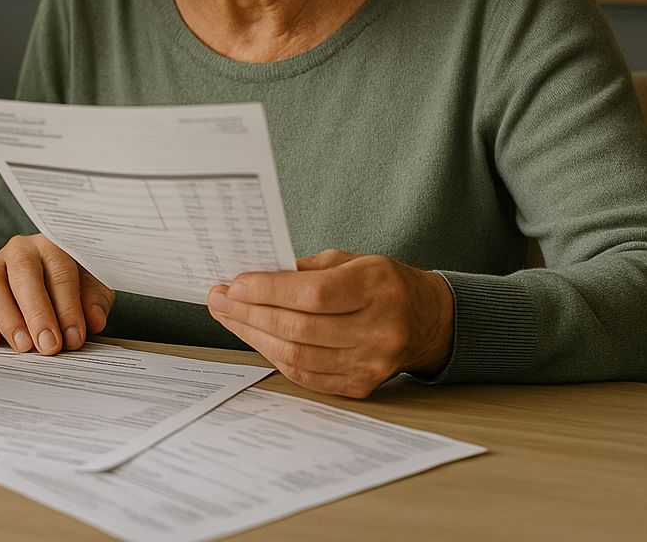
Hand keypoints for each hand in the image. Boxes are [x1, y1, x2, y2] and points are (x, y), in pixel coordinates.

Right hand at [0, 234, 114, 354]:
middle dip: (37, 314)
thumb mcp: (92, 289)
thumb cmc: (71, 284)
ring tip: (23, 346)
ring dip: (7, 318)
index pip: (60, 272)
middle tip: (48, 346)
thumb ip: (95, 302)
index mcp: (52, 245)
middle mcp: (20, 251)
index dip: (68, 307)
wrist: (47, 279)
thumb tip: (94, 320)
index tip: (74, 338)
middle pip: (24, 276)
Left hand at [206, 249, 454, 397]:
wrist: (427, 321)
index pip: (314, 295)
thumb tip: (249, 279)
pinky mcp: (362, 385)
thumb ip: (303, 270)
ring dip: (254, 335)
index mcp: (378, 287)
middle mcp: (380, 328)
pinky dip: (274, 356)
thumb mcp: (349, 261)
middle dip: (249, 313)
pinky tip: (255, 337)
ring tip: (229, 317)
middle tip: (218, 300)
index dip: (268, 291)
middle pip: (300, 328)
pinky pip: (306, 375)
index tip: (234, 284)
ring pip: (297, 355)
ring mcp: (373, 363)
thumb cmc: (381, 283)